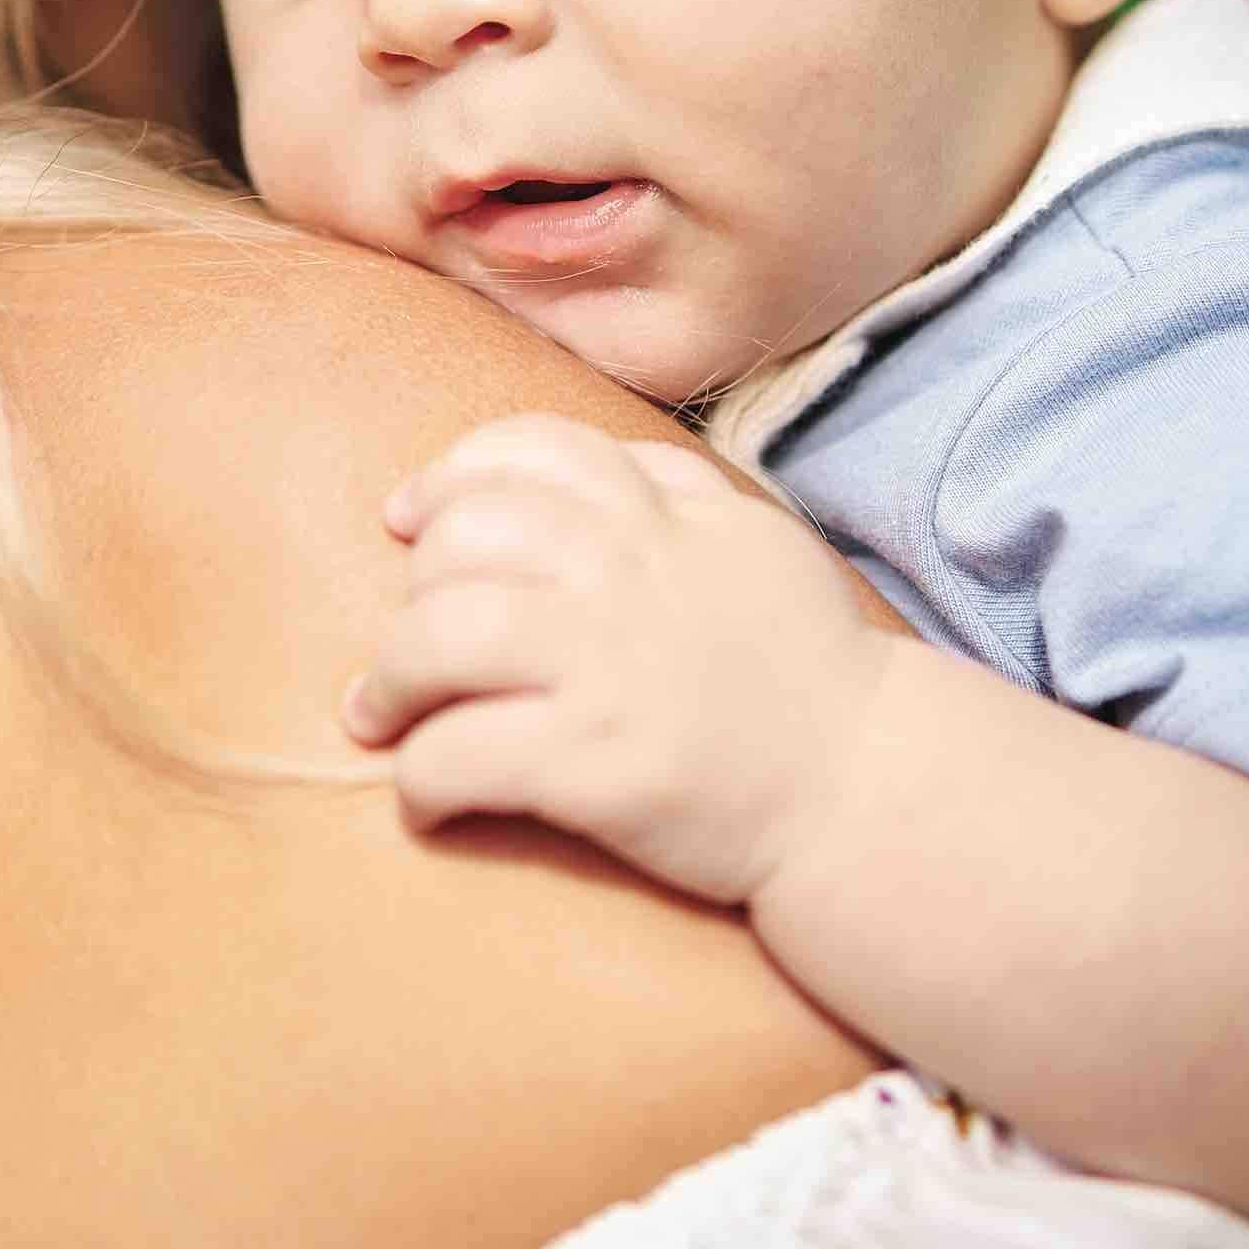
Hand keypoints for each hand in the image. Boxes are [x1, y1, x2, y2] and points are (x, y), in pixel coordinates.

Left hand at [350, 414, 891, 907]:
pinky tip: (428, 798)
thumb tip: (577, 463)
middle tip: (411, 643)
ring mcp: (612, 669)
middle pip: (463, 537)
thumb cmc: (805, 671)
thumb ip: (673, 487)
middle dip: (411, 588)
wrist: (868, 791)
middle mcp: (632, 576)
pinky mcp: (600, 765)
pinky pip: (459, 756)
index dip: (448, 477)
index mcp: (667, 519)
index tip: (409, 519)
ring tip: (380, 716)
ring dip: (387, 681)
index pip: (530, 451)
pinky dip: (419, 779)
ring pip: (438, 637)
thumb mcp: (755, 543)